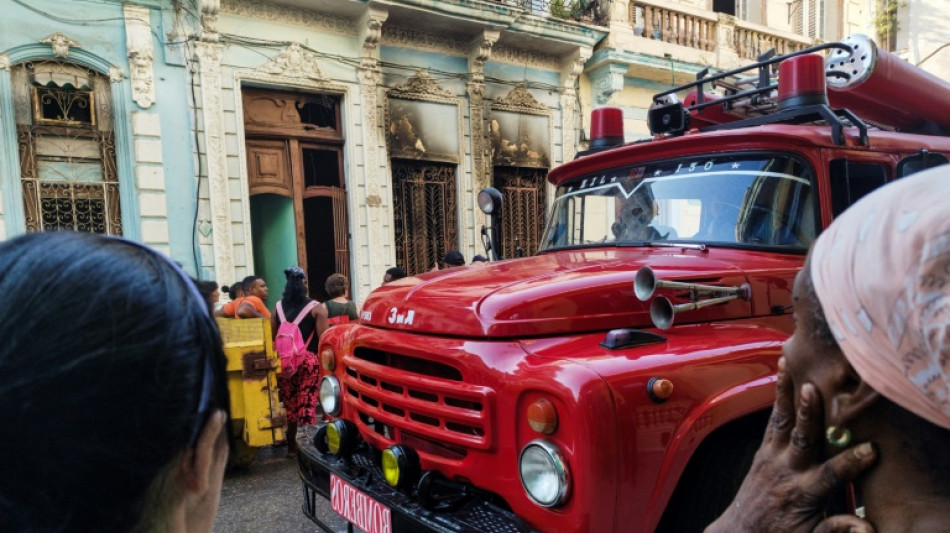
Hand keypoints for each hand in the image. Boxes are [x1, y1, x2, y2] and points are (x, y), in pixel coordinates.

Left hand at [704, 357, 877, 532]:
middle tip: (813, 389)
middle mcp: (785, 471)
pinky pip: (771, 420)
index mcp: (802, 493)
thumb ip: (835, 529)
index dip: (851, 463)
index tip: (872, 449)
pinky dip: (777, 398)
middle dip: (807, 414)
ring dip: (784, 393)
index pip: (831, 475)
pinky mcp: (762, 450)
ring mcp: (771, 458)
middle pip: (799, 439)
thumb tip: (865, 527)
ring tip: (788, 366)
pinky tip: (781, 374)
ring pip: (779, 421)